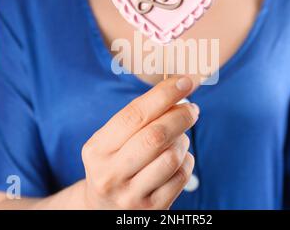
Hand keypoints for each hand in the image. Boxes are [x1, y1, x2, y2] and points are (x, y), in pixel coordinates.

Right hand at [81, 76, 198, 208]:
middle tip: (192, 109)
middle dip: (180, 116)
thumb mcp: (112, 141)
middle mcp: (110, 174)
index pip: (134, 115)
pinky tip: (178, 159)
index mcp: (97, 149)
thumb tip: (177, 92)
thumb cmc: (114, 163)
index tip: (185, 82)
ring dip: (183, 141)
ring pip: (172, 156)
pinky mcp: (152, 209)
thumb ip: (138, 118)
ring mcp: (131, 195)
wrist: (103, 208)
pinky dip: (186, 160)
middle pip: (156, 136)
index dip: (163, 95)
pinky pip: (181, 176)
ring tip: (179, 139)